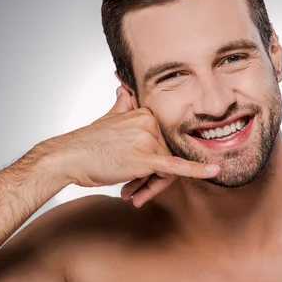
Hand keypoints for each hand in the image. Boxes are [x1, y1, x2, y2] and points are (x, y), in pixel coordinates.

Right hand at [46, 86, 219, 207]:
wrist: (67, 157)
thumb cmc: (87, 143)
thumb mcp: (109, 117)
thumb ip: (122, 104)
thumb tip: (124, 87)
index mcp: (145, 113)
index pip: (165, 141)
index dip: (156, 162)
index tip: (141, 175)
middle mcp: (149, 122)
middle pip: (168, 156)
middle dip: (154, 178)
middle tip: (135, 191)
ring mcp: (147, 139)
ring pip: (166, 170)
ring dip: (150, 187)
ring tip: (130, 193)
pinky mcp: (144, 158)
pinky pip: (175, 166)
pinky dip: (197, 170)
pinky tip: (214, 171)